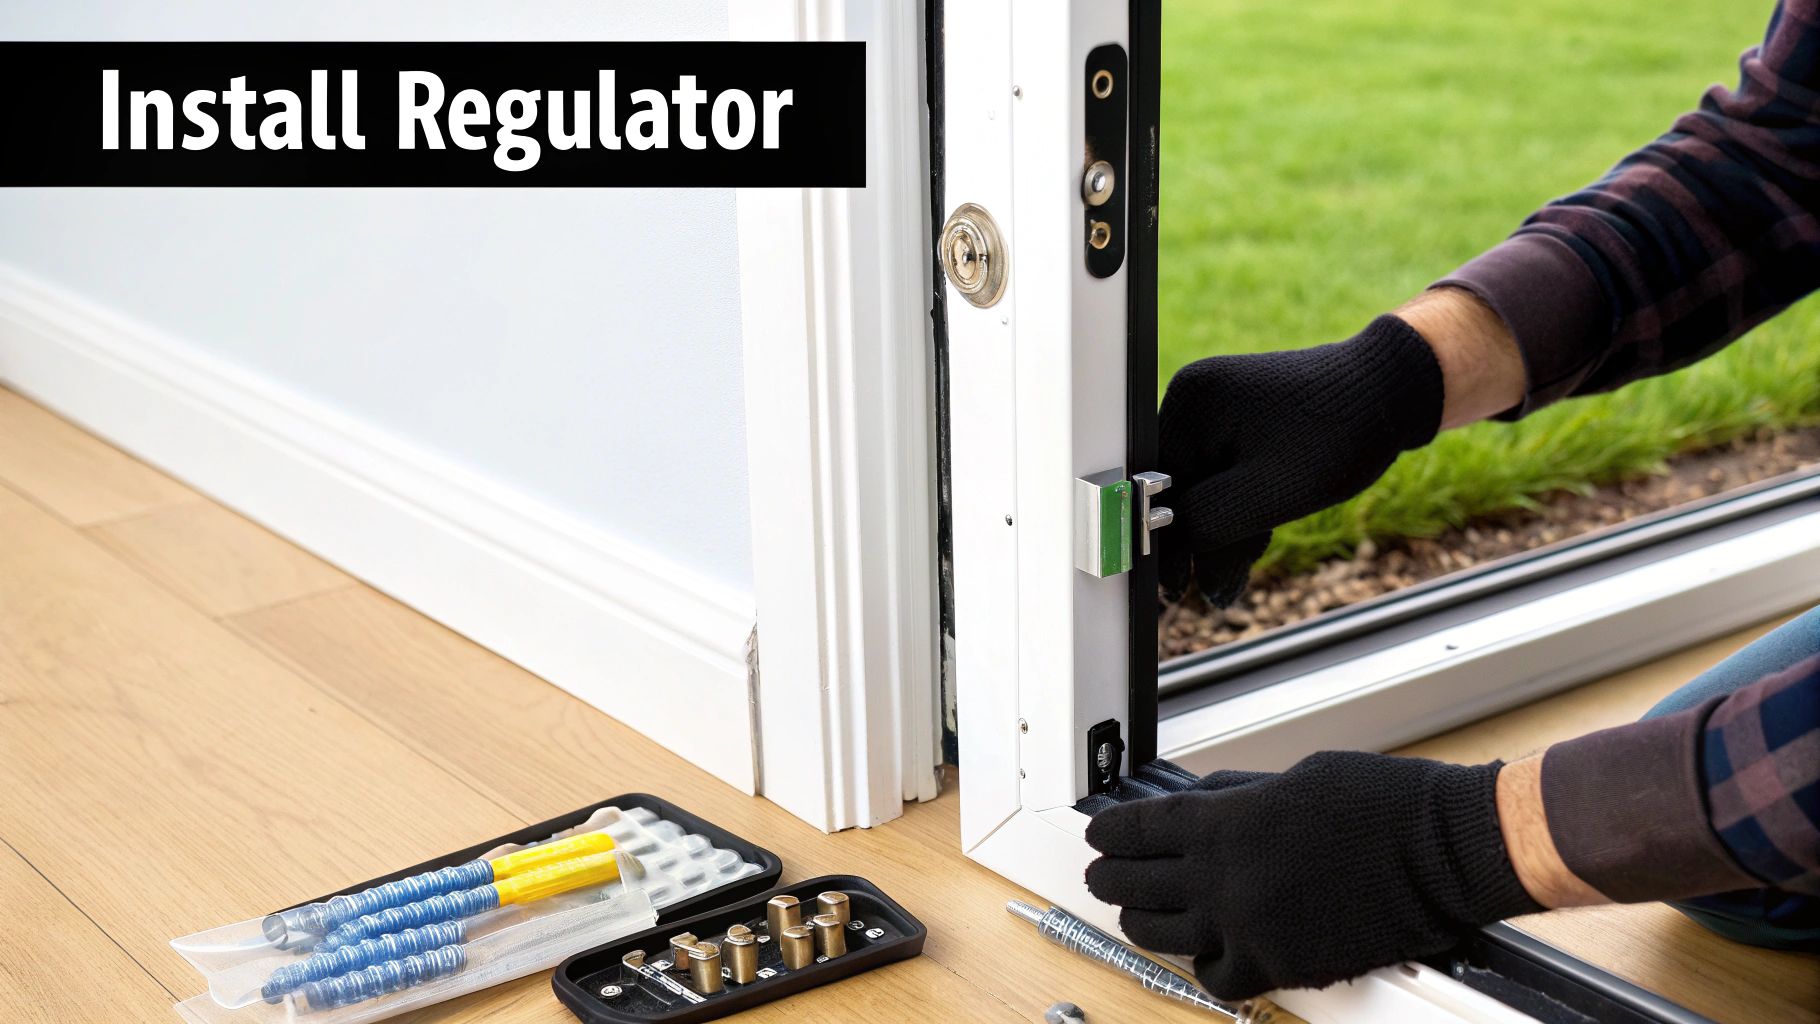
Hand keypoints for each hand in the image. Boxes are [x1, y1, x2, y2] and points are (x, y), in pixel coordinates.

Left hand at [1084, 752, 1540, 998]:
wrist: (1443, 852)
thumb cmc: (1381, 804)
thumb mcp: (1294, 777)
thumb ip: (1236, 797)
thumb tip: (1199, 806)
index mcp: (1226, 822)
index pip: (1142, 829)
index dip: (1112, 832)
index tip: (1097, 834)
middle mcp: (1226, 878)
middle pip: (1137, 884)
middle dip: (1111, 878)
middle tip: (1101, 875)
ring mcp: (1249, 926)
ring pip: (1164, 935)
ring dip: (1141, 922)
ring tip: (1136, 914)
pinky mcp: (1282, 964)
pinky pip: (1218, 976)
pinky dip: (1206, 965)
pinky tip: (1206, 952)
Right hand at [1156, 315, 1443, 603]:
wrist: (1395, 390)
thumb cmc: (1339, 432)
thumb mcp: (1265, 493)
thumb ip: (1207, 528)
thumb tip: (1175, 572)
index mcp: (1189, 401)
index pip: (1154, 488)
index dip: (1169, 541)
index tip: (1180, 587)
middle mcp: (1193, 397)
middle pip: (1177, 488)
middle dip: (1202, 535)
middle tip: (1226, 581)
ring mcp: (1215, 406)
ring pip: (1201, 486)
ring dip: (1223, 526)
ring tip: (1254, 549)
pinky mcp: (1238, 417)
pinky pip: (1222, 473)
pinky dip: (1238, 505)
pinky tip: (1260, 526)